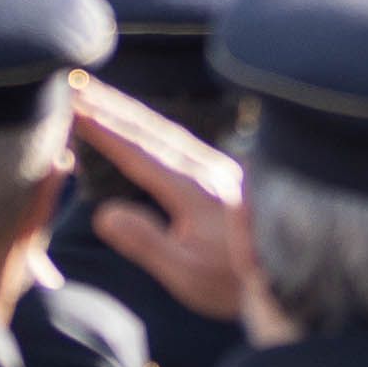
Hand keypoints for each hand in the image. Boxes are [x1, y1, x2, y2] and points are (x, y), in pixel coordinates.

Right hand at [64, 75, 249, 323]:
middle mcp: (208, 169)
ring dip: (129, 111)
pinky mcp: (226, 172)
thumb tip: (104, 213)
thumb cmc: (235, 282)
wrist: (292, 276)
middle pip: (150, 129)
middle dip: (110, 106)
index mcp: (195, 190)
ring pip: (166, 129)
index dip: (104, 130)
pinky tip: (141, 126)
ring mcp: (220, 167)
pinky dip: (150, 125)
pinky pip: (178, 138)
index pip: (139, 153)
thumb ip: (146, 242)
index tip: (75, 108)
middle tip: (75, 84)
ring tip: (97, 96)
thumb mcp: (187, 275)